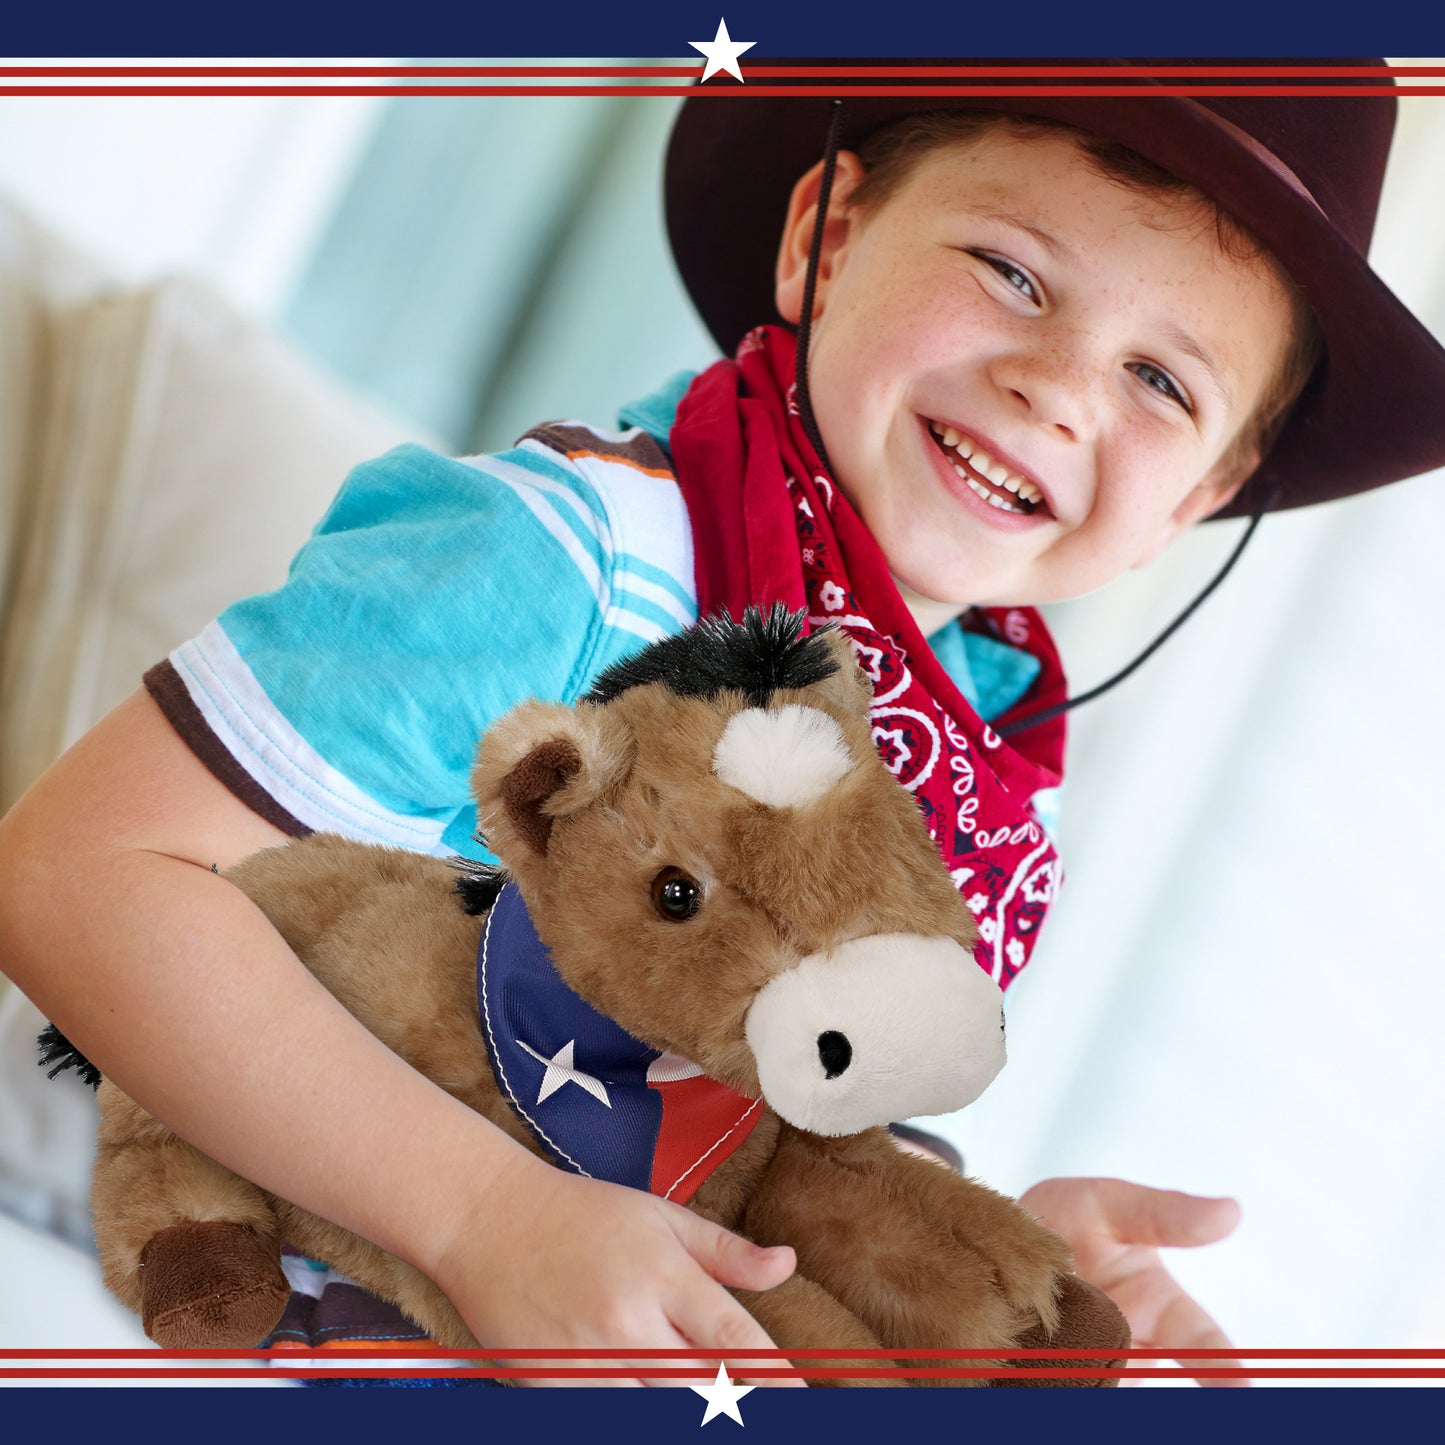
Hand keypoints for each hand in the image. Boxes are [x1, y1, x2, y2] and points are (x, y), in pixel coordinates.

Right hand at [434, 1153, 804, 1387]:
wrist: (488, 1220)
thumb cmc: (582, 1214)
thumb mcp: (660, 1217)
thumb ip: (726, 1250)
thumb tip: (788, 1265)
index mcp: (662, 1274)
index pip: (733, 1339)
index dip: (774, 1376)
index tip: (799, 1398)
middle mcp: (628, 1322)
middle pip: (699, 1389)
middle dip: (727, 1400)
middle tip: (745, 1400)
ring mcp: (587, 1361)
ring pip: (652, 1411)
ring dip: (674, 1404)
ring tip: (686, 1385)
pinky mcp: (551, 1387)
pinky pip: (603, 1413)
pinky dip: (625, 1407)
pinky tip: (636, 1389)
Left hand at [1019, 1177, 1245, 1386]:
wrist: (999, 1237)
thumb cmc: (1065, 1219)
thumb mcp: (1108, 1204)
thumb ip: (1163, 1213)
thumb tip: (1230, 1211)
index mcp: (1157, 1303)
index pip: (1202, 1341)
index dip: (1225, 1368)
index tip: (1244, 1391)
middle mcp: (1130, 1340)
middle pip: (1155, 1375)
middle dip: (1184, 1397)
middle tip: (1206, 1408)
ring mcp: (1091, 1359)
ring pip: (1108, 1388)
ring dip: (1104, 1388)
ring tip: (1096, 1385)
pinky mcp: (1052, 1371)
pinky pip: (1065, 1388)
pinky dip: (1062, 1391)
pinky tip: (1055, 1387)